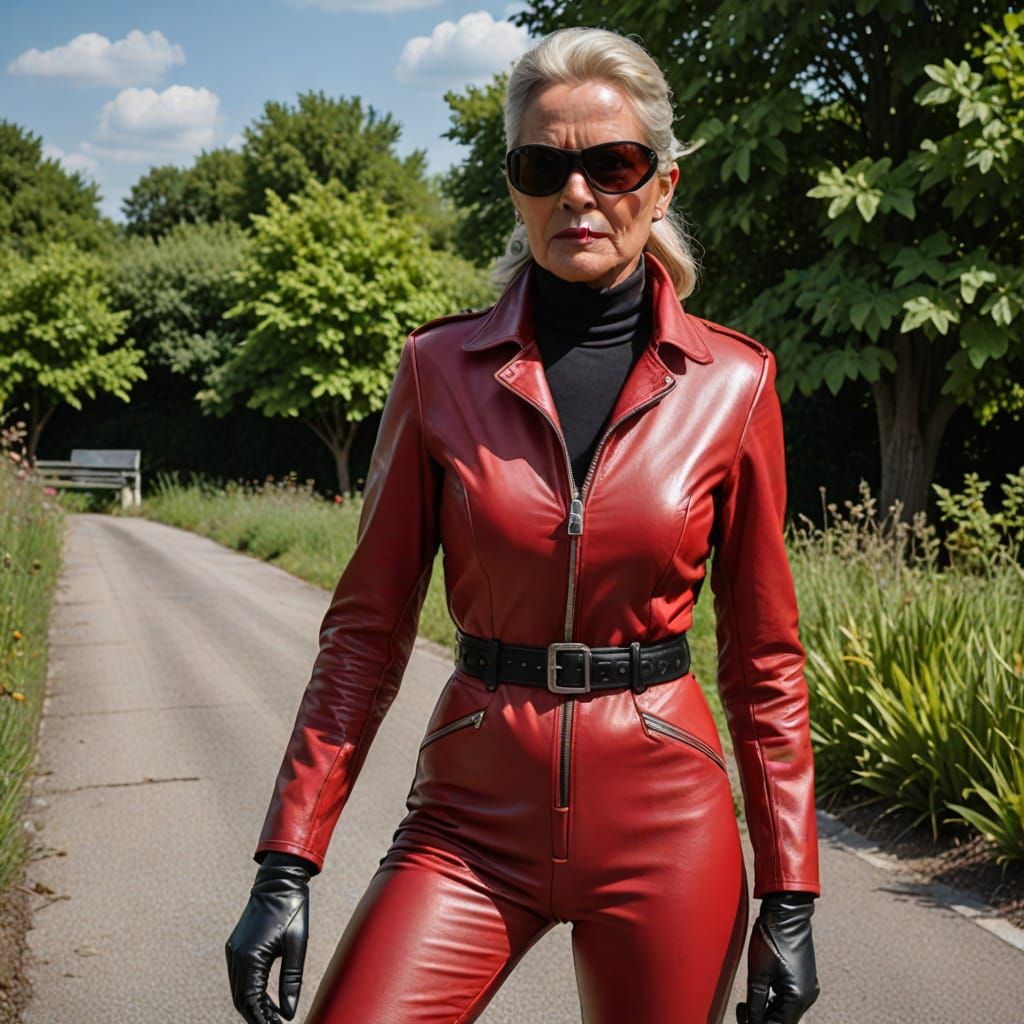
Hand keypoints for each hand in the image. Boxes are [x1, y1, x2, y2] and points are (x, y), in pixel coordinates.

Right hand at [225, 853, 312, 1022]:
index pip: (252, 1002)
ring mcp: (233, 951)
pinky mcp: (236, 946)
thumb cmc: (292, 910)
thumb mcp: (297, 945)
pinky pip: (239, 977)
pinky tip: (265, 998)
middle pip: (241, 1000)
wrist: (279, 881)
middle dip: (257, 1017)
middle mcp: (237, 956)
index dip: (263, 1019)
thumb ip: (291, 981)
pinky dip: (250, 992)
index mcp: (251, 957)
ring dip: (252, 1006)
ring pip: (238, 991)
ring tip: (271, 1018)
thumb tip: (288, 1013)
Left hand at [736, 891, 818, 1023]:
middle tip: (743, 1011)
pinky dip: (774, 1000)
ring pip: (785, 1010)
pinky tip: (760, 995)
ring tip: (748, 1003)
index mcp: (797, 997)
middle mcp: (807, 996)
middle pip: (783, 1019)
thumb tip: (752, 1020)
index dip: (758, 1023)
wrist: (786, 912)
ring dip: (768, 1010)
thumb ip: (755, 1001)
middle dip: (762, 1018)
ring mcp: (807, 987)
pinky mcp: (803, 978)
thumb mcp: (758, 972)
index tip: (743, 1018)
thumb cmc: (772, 938)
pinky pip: (789, 998)